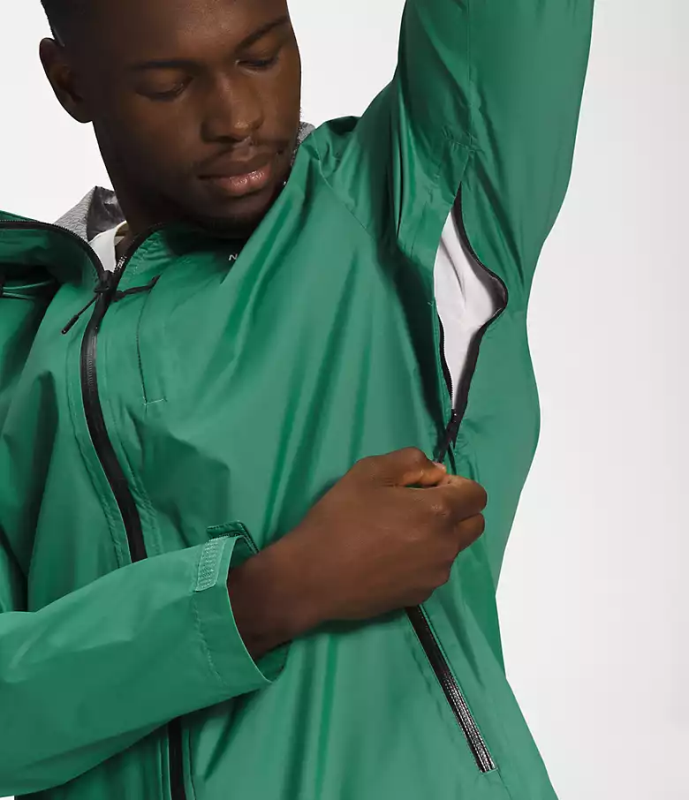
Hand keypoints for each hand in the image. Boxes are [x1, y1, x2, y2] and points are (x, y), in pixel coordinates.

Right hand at [228, 448, 486, 658]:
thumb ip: (411, 462)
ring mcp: (435, 575)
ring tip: (396, 534)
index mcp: (438, 512)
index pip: (477, 495)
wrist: (313, 576)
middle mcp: (446, 546)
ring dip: (438, 536)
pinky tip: (387, 557)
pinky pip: (433, 570)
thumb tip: (437, 473)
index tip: (425, 486)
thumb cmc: (339, 518)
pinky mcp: (420, 597)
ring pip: (453, 548)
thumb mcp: (368, 472)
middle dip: (456, 511)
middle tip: (415, 507)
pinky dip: (422, 560)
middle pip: (474, 524)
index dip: (455, 485)